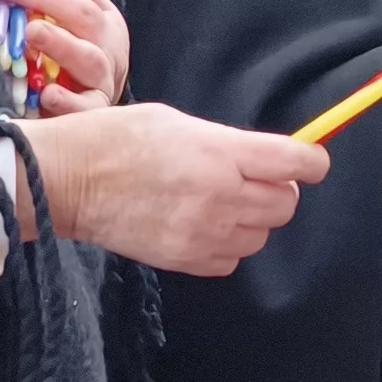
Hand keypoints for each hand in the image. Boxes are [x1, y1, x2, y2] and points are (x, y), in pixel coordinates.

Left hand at [2, 0, 129, 111]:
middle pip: (86, 18)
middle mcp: (108, 47)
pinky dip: (67, 101)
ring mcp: (103, 79)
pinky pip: (85, 106)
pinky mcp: (95, 109)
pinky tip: (47, 94)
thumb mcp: (77, 26)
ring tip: (33, 32)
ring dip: (59, 43)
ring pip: (89, 59)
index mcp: (105, 21)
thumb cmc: (79, 59)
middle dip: (48, 1)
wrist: (101, 105)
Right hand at [22, 101, 326, 277]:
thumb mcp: (177, 121)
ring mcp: (203, 232)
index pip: (296, 163)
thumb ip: (225, 143)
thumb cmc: (116, 139)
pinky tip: (205, 225)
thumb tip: (263, 158)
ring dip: (254, 219)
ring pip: (262, 235)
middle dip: (280, 190)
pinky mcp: (186, 260)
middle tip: (256, 179)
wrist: (69, 180)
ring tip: (223, 202)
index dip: (312, 161)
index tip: (310, 161)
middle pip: (287, 204)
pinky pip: (233, 260)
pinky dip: (229, 245)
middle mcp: (220, 195)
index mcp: (219, 152)